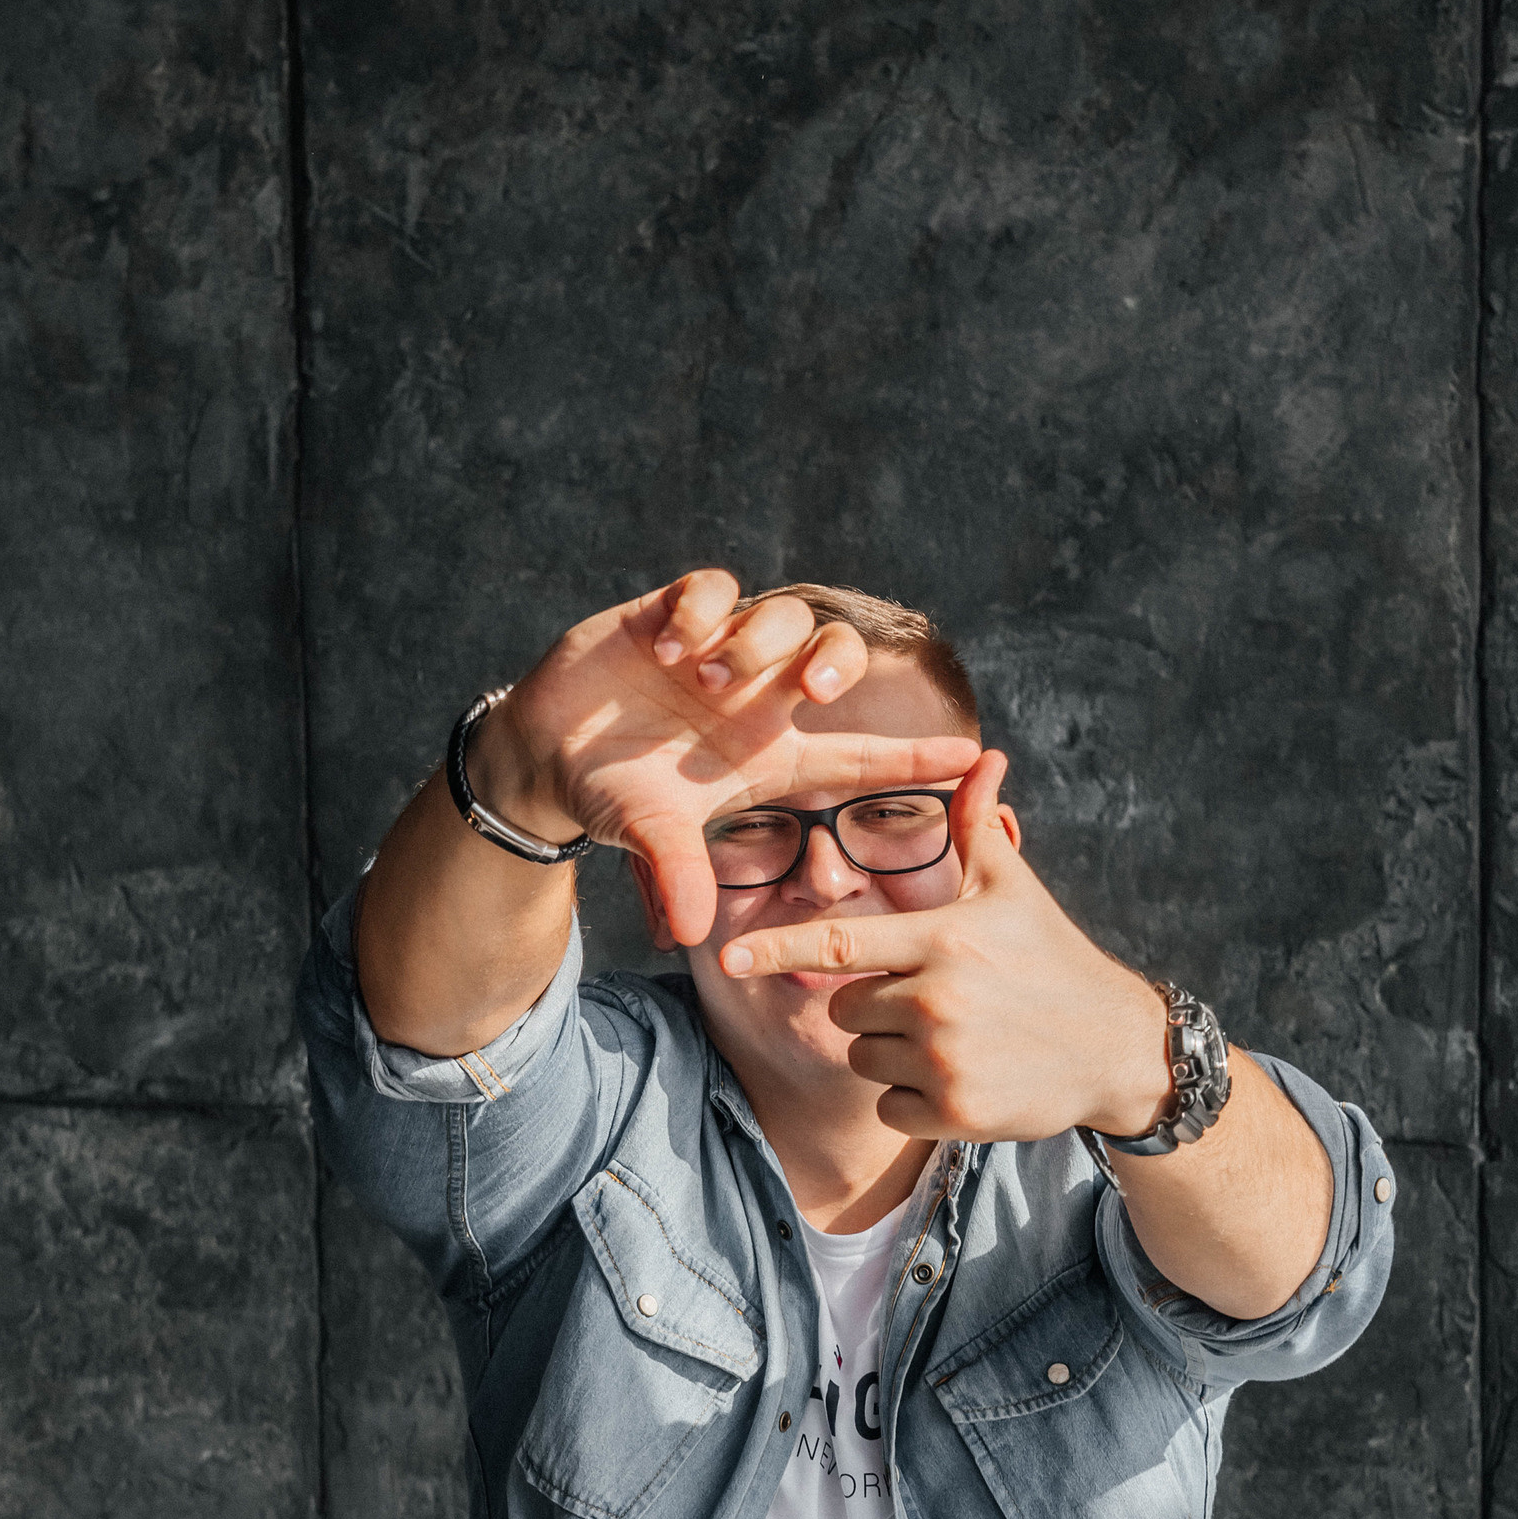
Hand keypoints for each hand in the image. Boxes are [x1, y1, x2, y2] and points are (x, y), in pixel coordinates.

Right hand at [471, 569, 979, 946]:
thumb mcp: (648, 834)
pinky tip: (668, 645)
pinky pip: (714, 586)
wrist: (543, 752)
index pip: (858, 755)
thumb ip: (677, 873)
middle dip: (836, 663)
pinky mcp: (673, 614)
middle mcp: (756, 701)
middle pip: (835, 658)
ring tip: (701, 673)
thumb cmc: (608, 796)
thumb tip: (695, 933)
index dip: (914, 755)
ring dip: (753, 641)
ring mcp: (719, 653)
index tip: (974, 758)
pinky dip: (701, 609)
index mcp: (769, 755)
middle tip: (810, 689)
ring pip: (781, 615)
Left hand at [719, 754, 1172, 1141]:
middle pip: (845, 1007)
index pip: (839, 944)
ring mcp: (946, 1060)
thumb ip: (976, 829)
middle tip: (932, 1001)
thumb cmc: (1053, 959)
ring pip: (863, 1057)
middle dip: (872, 1005)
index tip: (727, 956)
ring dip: (892, 1053)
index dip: (778, 949)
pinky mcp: (955, 1113)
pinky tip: (961, 1078)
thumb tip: (981, 758)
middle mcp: (939, 997)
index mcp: (943, 938)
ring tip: (954, 1038)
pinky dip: (912, 1101)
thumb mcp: (1014, 890)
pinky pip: (887, 1105)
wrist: (1115, 1048)